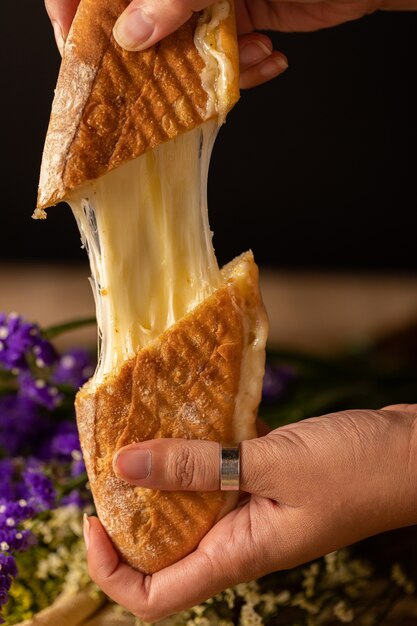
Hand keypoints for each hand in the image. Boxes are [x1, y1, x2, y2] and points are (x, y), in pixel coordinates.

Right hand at [44, 0, 288, 88]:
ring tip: (246, 54)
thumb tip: (130, 33)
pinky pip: (221, 58)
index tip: (74, 45)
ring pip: (182, 49)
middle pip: (138, 20)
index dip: (75, 8)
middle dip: (152, 57)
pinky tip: (268, 53)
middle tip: (160, 80)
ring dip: (211, 67)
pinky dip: (243, 68)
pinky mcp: (238, 19)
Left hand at [83, 404, 416, 622]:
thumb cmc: (357, 471)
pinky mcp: (262, 476)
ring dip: (164, 466)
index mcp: (237, 554)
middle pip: (161, 543)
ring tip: (145, 424)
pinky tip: (195, 408)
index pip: (153, 595)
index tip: (94, 519)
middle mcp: (237, 537)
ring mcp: (250, 506)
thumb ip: (199, 466)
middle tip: (113, 454)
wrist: (409, 452)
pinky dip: (200, 442)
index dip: (112, 569)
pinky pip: (217, 466)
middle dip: (129, 505)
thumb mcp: (272, 465)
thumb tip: (126, 464)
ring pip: (188, 498)